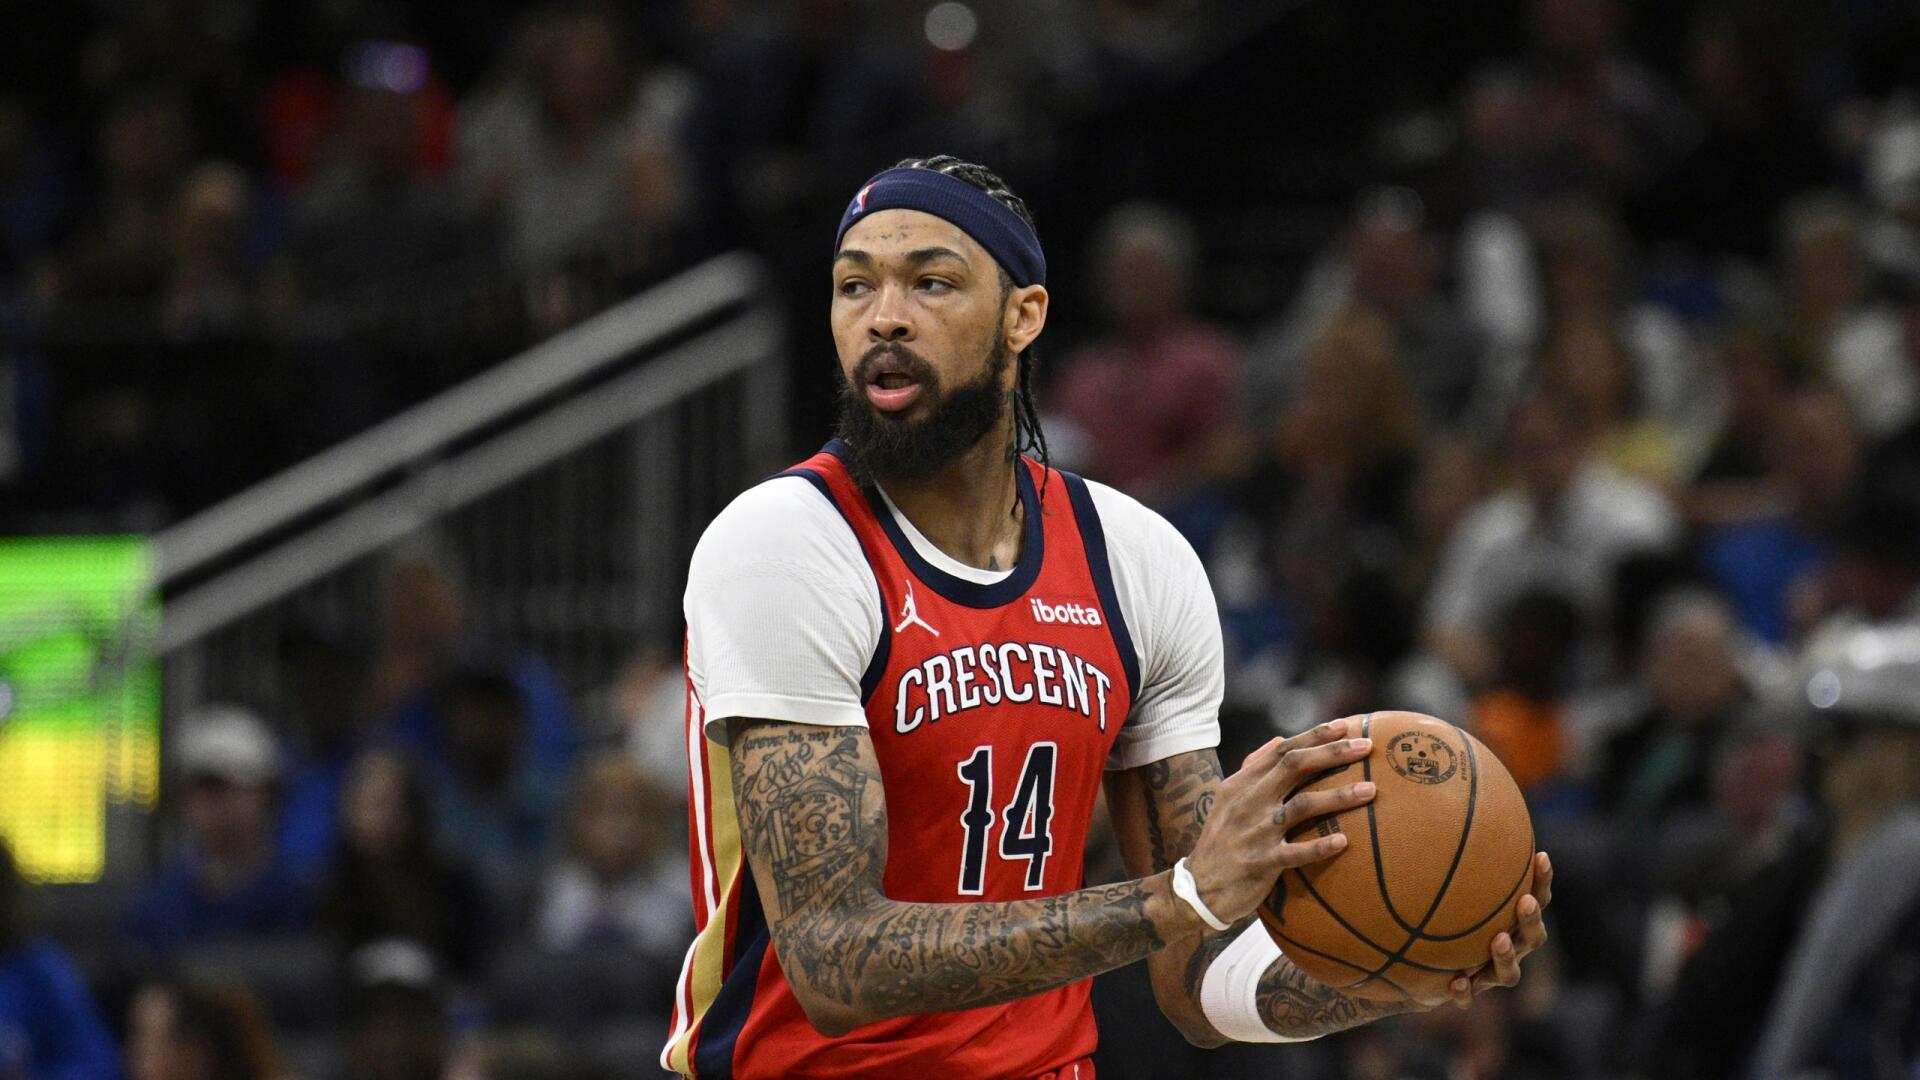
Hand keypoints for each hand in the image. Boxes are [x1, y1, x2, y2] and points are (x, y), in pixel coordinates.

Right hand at [1182, 717, 1376, 926]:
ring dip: (1338, 796)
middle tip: (1366, 746)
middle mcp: (1249, 802)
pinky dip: (1319, 847)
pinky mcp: (1261, 863)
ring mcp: (1255, 832)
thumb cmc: (1222, 840)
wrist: (1199, 887)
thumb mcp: (1228, 799)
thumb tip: (1280, 738)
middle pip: (1294, 767)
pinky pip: (1295, 852)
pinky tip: (1343, 842)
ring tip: (1370, 790)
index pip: (1281, 750)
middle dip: (1332, 753)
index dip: (1314, 736)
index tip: (1345, 726)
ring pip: (1301, 806)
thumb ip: (1253, 768)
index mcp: (1242, 784)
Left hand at [1428, 850, 1553, 1008]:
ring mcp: (1489, 972)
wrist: (1415, 963)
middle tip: (1525, 903)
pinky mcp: (1466, 991)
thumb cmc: (1435, 912)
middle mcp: (1507, 944)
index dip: (1543, 880)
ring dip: (1505, 958)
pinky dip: (1464, 991)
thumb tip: (1439, 797)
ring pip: (1509, 972)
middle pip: (1533, 936)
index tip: (1541, 856)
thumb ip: (1443, 850)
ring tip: (1496, 941)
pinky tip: (1454, 983)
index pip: (1536, 895)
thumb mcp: (1437, 880)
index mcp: (1509, 918)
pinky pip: (1468, 995)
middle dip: (1532, 920)